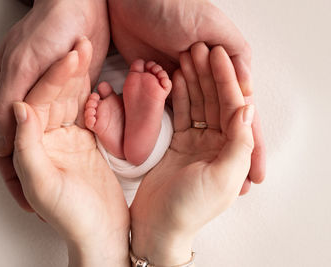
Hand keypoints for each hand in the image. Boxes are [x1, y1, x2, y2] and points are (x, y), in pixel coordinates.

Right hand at [0, 0, 109, 210]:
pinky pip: (71, 124)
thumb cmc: (51, 27)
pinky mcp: (73, 92)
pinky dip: (74, 142)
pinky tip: (83, 156)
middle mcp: (27, 100)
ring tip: (68, 186)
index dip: (13, 178)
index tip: (27, 205)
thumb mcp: (23, 65)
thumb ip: (7, 102)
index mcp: (9, 96)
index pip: (5, 148)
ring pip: (50, 139)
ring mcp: (51, 98)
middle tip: (47, 203)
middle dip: (36, 174)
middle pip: (28, 148)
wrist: (82, 3)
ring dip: (57, 161)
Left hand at [12, 39, 129, 265]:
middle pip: (53, 96)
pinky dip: (90, 92)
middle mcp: (44, 140)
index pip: (37, 104)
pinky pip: (84, 110)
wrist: (102, 231)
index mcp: (29, 148)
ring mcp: (66, 139)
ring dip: (78, 75)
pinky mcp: (85, 141)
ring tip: (88, 49)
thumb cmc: (71, 217)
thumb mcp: (44, 185)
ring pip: (69, 100)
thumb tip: (18, 107)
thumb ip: (26, 147)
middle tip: (82, 43)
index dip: (52, 79)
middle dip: (66, 69)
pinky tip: (95, 74)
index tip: (69, 57)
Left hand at [108, 0, 264, 191]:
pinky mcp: (156, 89)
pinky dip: (177, 135)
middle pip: (221, 128)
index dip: (251, 148)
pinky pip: (169, 116)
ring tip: (210, 182)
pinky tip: (179, 155)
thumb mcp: (213, 27)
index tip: (256, 178)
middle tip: (236, 191)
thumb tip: (247, 96)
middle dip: (231, 159)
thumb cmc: (175, 7)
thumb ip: (237, 58)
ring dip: (205, 152)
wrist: (132, 2)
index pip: (242, 117)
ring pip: (197, 126)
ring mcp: (180, 88)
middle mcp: (204, 83)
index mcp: (225, 71)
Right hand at [130, 44, 253, 264]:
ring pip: (198, 105)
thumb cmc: (189, 208)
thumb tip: (248, 108)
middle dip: (208, 75)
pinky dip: (178, 96)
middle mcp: (218, 145)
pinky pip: (181, 114)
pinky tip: (175, 78)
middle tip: (198, 49)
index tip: (217, 57)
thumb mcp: (221, 178)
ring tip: (185, 57)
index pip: (233, 108)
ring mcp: (197, 143)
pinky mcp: (178, 144)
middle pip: (215, 102)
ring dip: (193, 81)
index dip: (226, 81)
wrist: (157, 226)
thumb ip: (238, 143)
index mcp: (233, 152)